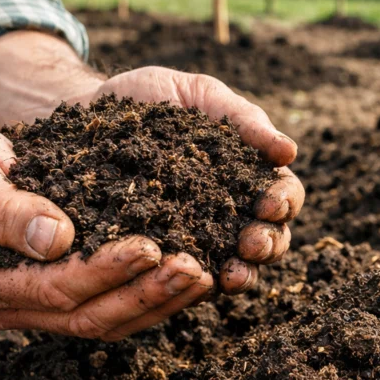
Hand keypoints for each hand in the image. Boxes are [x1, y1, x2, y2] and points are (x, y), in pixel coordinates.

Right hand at [0, 125, 215, 340]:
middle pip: (88, 317)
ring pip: (107, 322)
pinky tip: (192, 275)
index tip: (149, 246)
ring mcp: (36, 308)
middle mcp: (10, 307)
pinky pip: (113, 307)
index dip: (103, 271)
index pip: (54, 288)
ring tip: (204, 276)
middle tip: (194, 269)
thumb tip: (56, 238)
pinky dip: (152, 296)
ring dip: (158, 303)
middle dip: (144, 294)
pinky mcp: (62, 295)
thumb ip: (4, 207)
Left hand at [87, 67, 305, 294]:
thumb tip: (290, 150)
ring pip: (238, 266)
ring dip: (243, 273)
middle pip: (270, 238)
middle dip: (268, 244)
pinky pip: (186, 277)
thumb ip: (244, 120)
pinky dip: (195, 283)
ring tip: (232, 274)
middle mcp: (231, 211)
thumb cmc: (152, 98)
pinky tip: (191, 281)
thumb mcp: (200, 96)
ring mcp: (199, 237)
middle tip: (252, 243)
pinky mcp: (162, 254)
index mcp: (249, 173)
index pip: (283, 194)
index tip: (269, 202)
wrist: (89, 110)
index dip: (284, 201)